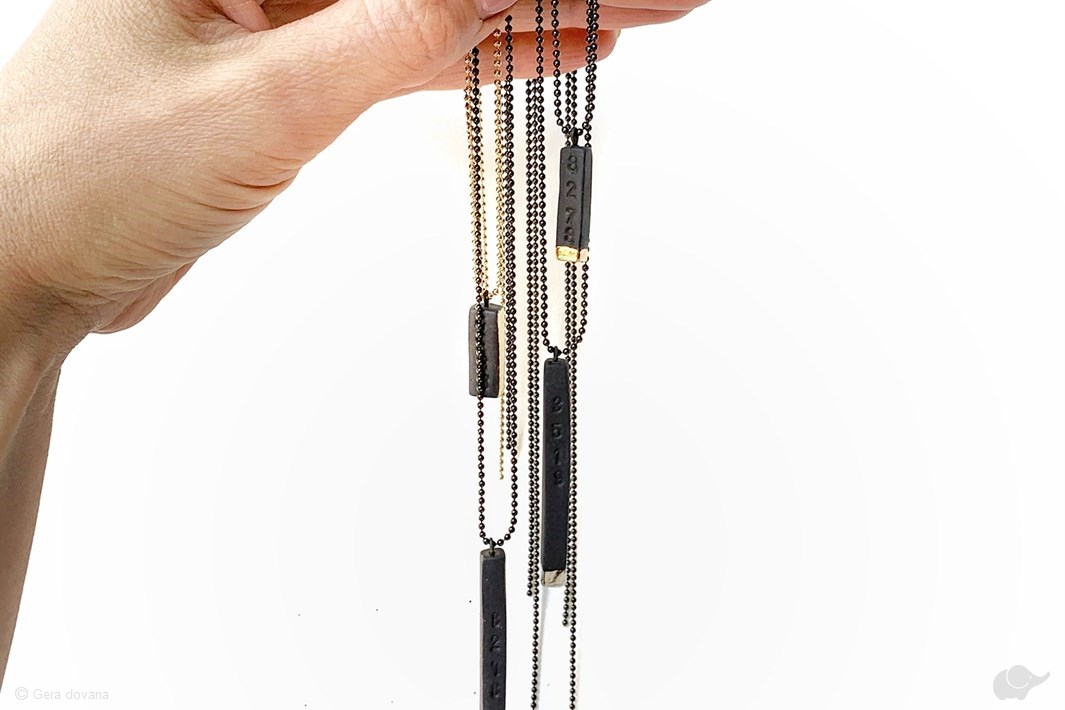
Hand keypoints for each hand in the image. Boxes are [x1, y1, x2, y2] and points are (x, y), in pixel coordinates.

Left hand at [0, 0, 702, 338]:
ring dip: (525, 16)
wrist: (27, 266)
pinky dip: (473, 58)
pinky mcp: (292, 75)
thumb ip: (382, 36)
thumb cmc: (83, 176)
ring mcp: (281, 16)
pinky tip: (541, 52)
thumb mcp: (257, 102)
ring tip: (623, 18)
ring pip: (429, 4)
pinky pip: (403, 52)